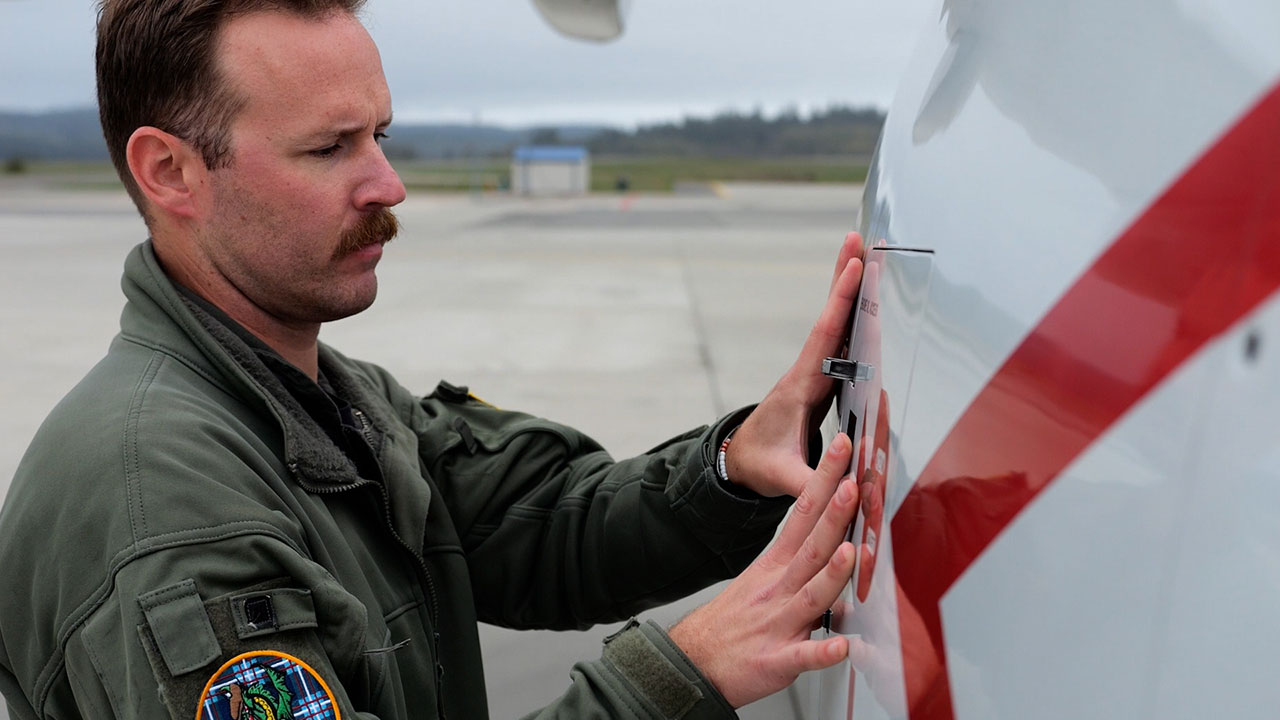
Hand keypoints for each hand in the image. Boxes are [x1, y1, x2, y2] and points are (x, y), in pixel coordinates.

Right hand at [668, 434, 856, 707]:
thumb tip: (844, 545)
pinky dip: (822, 652)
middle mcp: (779, 589)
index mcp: (775, 566)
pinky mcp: (778, 662)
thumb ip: (805, 566)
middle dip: (833, 515)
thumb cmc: (733, 624)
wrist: (693, 664)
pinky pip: (803, 657)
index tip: (843, 451)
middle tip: (852, 485)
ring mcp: (779, 625)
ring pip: (811, 596)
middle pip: (811, 547)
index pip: (803, 515)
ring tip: (854, 552)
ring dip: (833, 574)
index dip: (823, 482)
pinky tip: (841, 647)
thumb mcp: (764, 584)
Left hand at [726, 231, 863, 496]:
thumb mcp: (783, 478)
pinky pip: (840, 339)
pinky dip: (853, 313)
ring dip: (849, 290)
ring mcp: (815, 372)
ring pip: (836, 324)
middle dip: (843, 279)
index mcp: (801, 387)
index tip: (855, 267)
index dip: (840, 303)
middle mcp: (807, 371)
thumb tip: (841, 490)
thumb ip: (809, 483)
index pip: (824, 338)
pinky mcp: (822, 378)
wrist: (742, 461)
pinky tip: (868, 297)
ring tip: (866, 252)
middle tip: (856, 238)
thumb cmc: (762, 465)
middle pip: (830, 318)